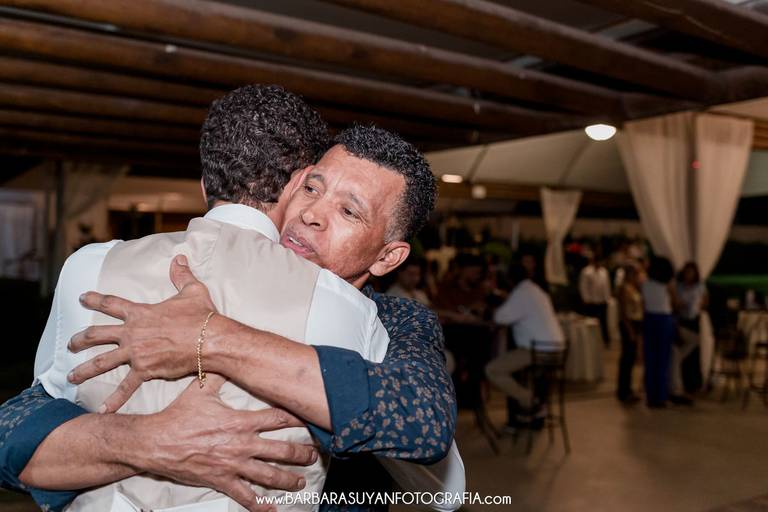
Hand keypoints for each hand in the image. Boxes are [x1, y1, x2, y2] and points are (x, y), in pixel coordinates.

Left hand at [68, 254, 216, 411]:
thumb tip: (179, 258)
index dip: (95, 299)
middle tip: (70, 345)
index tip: (82, 298)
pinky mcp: (144, 370)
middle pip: (97, 334)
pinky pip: (126, 387)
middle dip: (80, 339)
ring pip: (102, 362)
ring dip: (84, 369)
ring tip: (71, 376)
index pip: (112, 304)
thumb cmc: (202, 316)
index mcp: (141, 313)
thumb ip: (181, 275)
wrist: (210, 339)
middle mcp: (132, 332)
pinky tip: (102, 411)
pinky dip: (114, 400)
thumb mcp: (192, 290)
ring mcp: (135, 353)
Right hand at [142, 375, 316, 511]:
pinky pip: (245, 496)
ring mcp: (232, 465)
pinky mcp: (221, 481)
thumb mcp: (199, 389)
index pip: (277, 418)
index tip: (310, 419)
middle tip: (313, 456)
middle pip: (280, 450)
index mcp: (239, 422)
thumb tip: (223, 355)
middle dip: (300, 454)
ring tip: (301, 481)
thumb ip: (217, 374)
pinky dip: (260, 505)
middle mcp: (241, 444)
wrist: (154, 442)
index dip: (297, 418)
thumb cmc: (176, 417)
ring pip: (268, 475)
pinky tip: (272, 509)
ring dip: (288, 479)